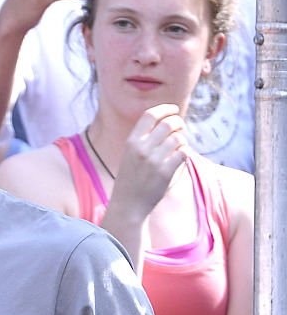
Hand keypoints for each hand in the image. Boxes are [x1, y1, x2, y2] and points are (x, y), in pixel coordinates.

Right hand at [108, 104, 189, 219]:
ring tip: (178, 147)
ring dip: (182, 140)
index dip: (165, 109)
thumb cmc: (130, 179)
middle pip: (168, 124)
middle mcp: (142, 149)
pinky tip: (180, 158)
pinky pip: (183, 154)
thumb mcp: (129, 155)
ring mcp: (154, 160)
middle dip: (179, 122)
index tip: (173, 109)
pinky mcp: (165, 172)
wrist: (128, 205)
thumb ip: (143, 139)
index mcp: (131, 142)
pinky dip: (185, 154)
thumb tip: (168, 121)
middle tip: (181, 127)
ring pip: (179, 138)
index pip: (150, 115)